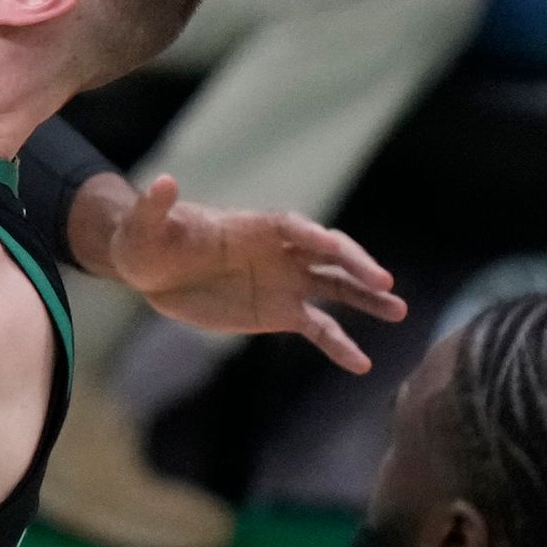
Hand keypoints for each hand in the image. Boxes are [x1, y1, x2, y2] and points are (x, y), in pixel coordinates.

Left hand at [82, 173, 404, 371]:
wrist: (151, 270)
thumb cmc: (148, 240)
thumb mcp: (146, 225)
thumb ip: (156, 207)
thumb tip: (159, 182)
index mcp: (254, 225)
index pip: (292, 227)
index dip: (311, 235)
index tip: (331, 244)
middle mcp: (280, 251)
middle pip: (327, 253)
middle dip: (354, 265)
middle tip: (384, 281)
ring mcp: (285, 282)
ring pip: (335, 288)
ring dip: (366, 298)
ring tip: (400, 310)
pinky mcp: (280, 312)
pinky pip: (318, 329)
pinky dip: (339, 345)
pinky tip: (362, 364)